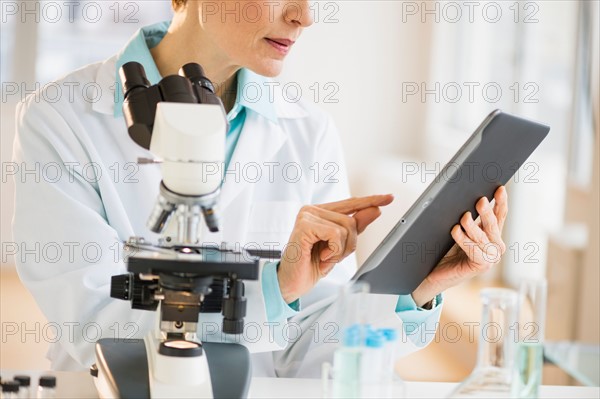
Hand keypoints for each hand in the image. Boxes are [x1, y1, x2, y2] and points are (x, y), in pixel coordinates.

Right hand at [278, 194, 393, 303]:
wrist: (292, 282)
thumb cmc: (311, 265)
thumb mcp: (339, 247)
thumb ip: (356, 227)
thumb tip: (375, 210)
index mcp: (320, 212)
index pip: (351, 204)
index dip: (371, 201)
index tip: (389, 197)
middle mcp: (312, 210)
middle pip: (351, 220)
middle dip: (349, 244)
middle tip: (331, 256)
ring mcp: (307, 216)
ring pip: (345, 227)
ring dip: (340, 250)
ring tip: (324, 256)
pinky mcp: (304, 225)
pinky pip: (335, 234)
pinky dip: (333, 251)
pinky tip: (320, 256)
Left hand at [412, 186, 508, 306]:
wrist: (436, 272)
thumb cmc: (447, 249)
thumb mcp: (460, 229)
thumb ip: (468, 217)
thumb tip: (467, 197)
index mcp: (492, 234)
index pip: (500, 214)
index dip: (501, 201)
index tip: (499, 188)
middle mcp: (495, 245)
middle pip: (492, 224)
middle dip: (486, 212)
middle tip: (480, 200)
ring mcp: (490, 257)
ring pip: (482, 237)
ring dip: (472, 226)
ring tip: (464, 217)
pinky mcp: (481, 266)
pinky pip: (472, 249)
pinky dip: (463, 239)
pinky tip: (455, 230)